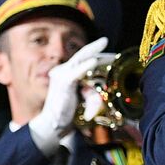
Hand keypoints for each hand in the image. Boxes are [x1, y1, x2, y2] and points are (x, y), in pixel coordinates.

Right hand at [28, 37, 107, 153]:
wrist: (53, 125)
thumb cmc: (67, 112)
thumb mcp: (83, 98)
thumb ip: (91, 91)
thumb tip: (103, 89)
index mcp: (67, 74)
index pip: (83, 60)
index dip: (96, 54)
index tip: (110, 54)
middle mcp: (62, 71)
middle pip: (81, 55)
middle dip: (95, 47)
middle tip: (106, 40)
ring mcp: (61, 76)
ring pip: (79, 59)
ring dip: (93, 51)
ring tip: (103, 43)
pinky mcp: (63, 83)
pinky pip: (76, 72)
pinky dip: (85, 66)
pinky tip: (94, 61)